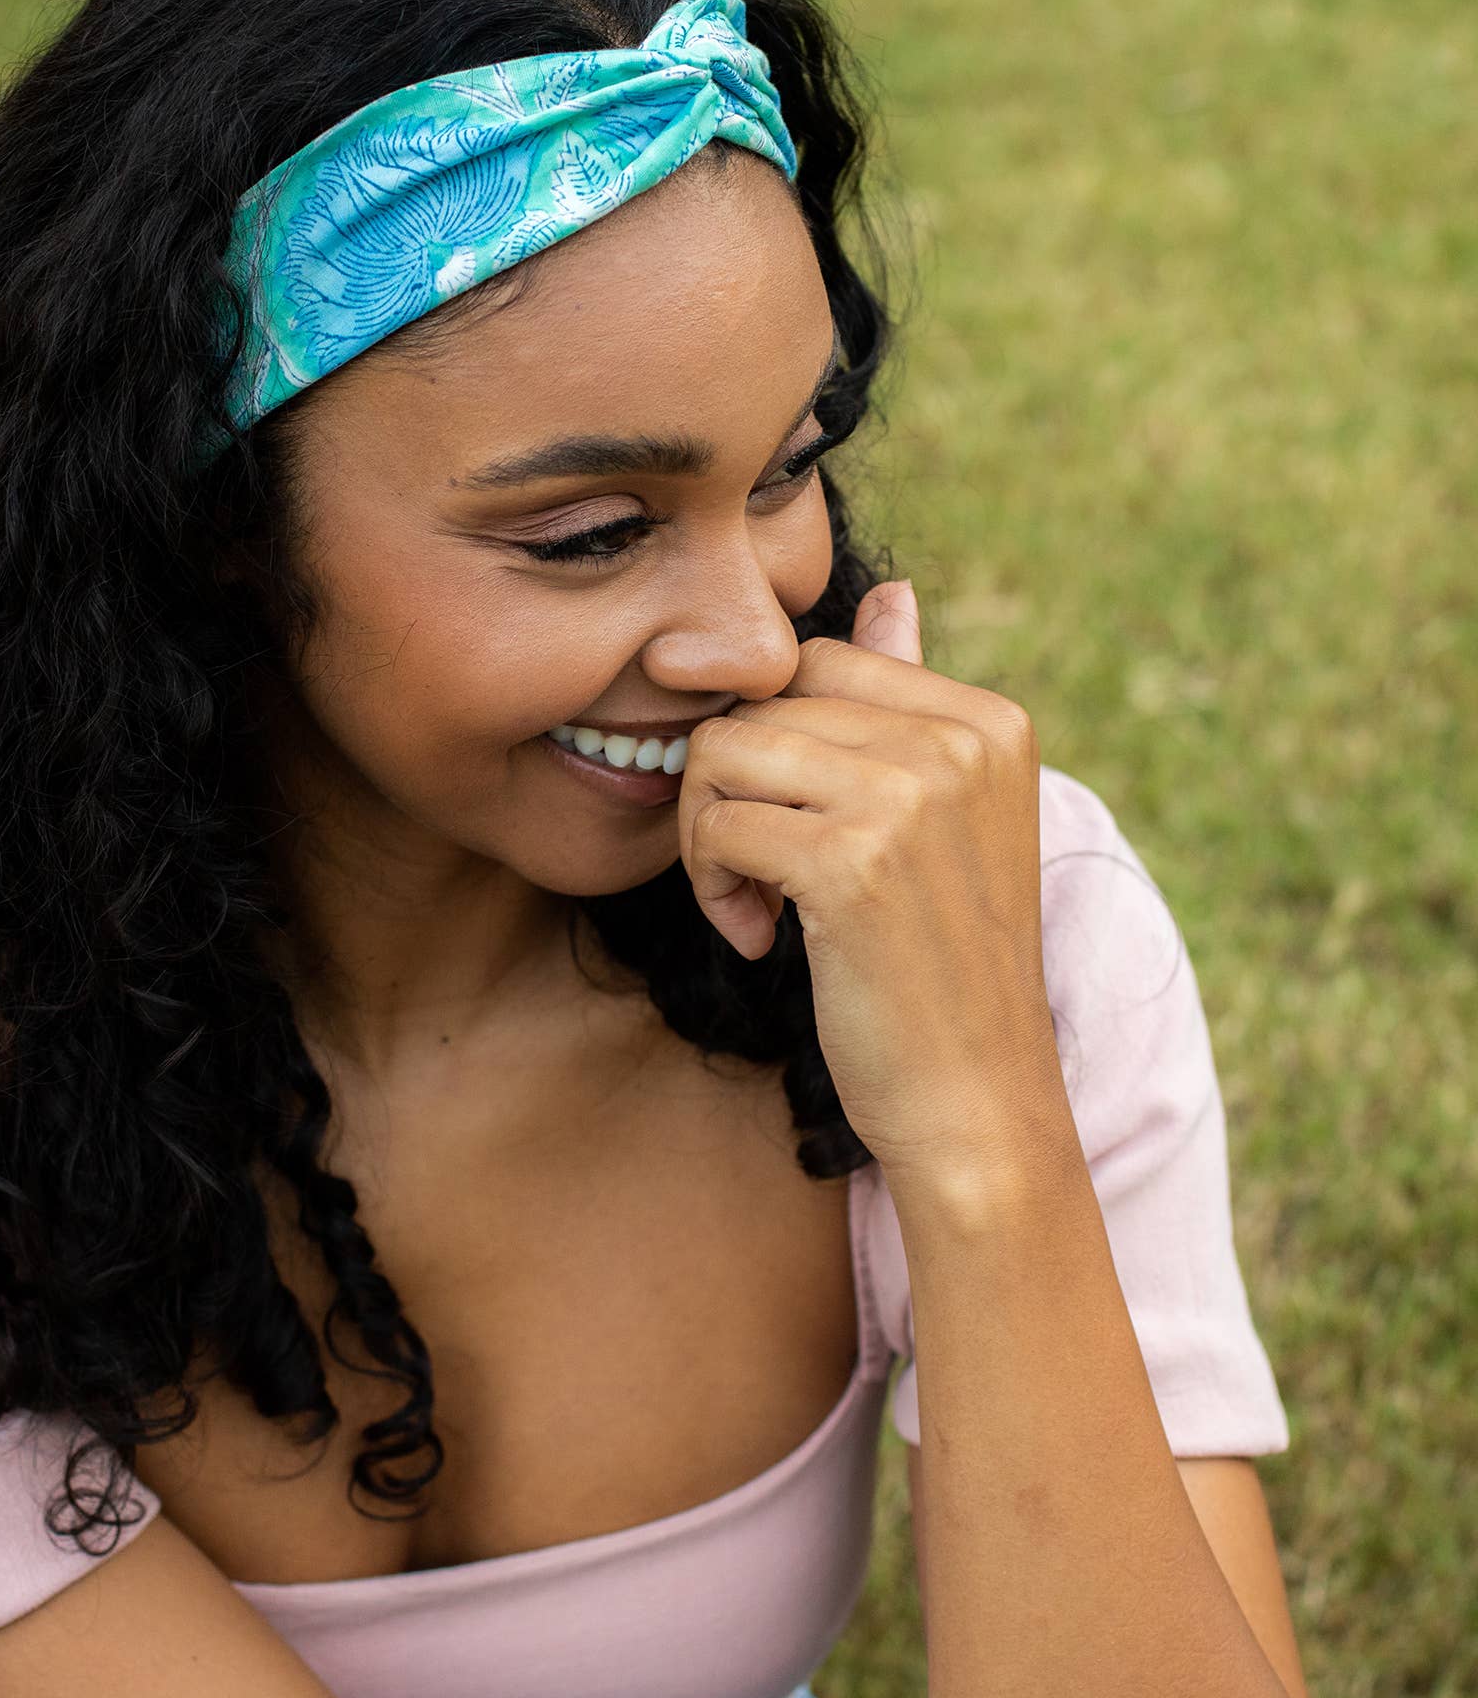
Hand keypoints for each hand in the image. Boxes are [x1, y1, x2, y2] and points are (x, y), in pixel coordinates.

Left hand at [675, 578, 1066, 1179]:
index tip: (797, 827)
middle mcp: (959, 741)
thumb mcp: (942, 820)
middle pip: (759, 702)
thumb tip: (894, 592)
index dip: (774, 744)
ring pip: (722, 752)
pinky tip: (757, 939)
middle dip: (729, 788)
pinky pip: (716, 823)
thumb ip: (909, 703)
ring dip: (709, 836)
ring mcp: (911, 795)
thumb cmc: (939, 966)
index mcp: (987, 719)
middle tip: (755, 873)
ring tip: (755, 904)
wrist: (977, 1104)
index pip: (815, 664)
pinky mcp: (853, 860)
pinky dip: (711, 884)